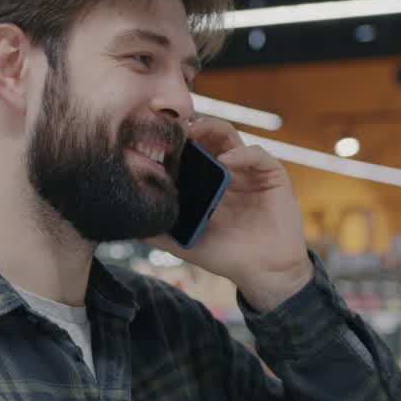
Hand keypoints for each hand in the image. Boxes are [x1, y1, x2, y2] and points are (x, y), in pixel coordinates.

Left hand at [147, 116, 311, 310]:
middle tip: (170, 127)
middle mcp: (227, 169)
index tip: (152, 137)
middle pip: (206, 135)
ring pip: (230, 136)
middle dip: (188, 127)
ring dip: (211, 129)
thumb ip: (160, 234)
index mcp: (206, 180)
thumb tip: (128, 228)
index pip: (188, 150)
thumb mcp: (186, 243)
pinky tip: (226, 160)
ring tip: (193, 133)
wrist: (262, 272)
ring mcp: (248, 170)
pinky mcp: (271, 175)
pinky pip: (257, 155)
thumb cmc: (225, 255)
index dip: (173, 141)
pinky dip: (241, 153)